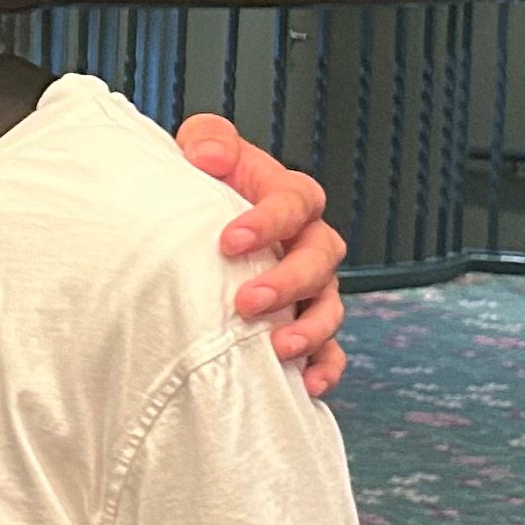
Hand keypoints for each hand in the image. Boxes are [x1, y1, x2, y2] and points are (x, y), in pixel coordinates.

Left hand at [174, 117, 346, 400]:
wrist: (194, 223)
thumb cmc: (203, 186)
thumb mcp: (201, 150)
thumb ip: (208, 139)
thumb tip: (208, 155)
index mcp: (289, 197)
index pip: (296, 202)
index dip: (269, 221)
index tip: (230, 240)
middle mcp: (308, 242)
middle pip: (321, 259)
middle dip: (289, 282)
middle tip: (248, 302)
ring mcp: (312, 287)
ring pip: (330, 307)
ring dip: (309, 329)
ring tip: (278, 348)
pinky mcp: (304, 324)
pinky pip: (330, 350)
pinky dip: (324, 367)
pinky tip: (307, 385)